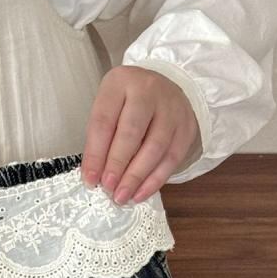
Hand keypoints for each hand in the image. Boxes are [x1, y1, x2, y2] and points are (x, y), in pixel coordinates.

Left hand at [81, 65, 200, 204]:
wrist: (166, 89)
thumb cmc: (129, 103)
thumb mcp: (109, 108)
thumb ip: (101, 138)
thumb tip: (94, 176)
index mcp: (120, 82)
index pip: (104, 121)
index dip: (96, 153)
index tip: (90, 179)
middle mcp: (148, 90)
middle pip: (131, 132)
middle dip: (118, 165)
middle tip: (108, 188)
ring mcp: (171, 108)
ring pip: (154, 148)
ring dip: (136, 177)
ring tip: (122, 196)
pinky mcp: (186, 127)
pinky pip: (171, 159)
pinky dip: (154, 180)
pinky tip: (140, 194)